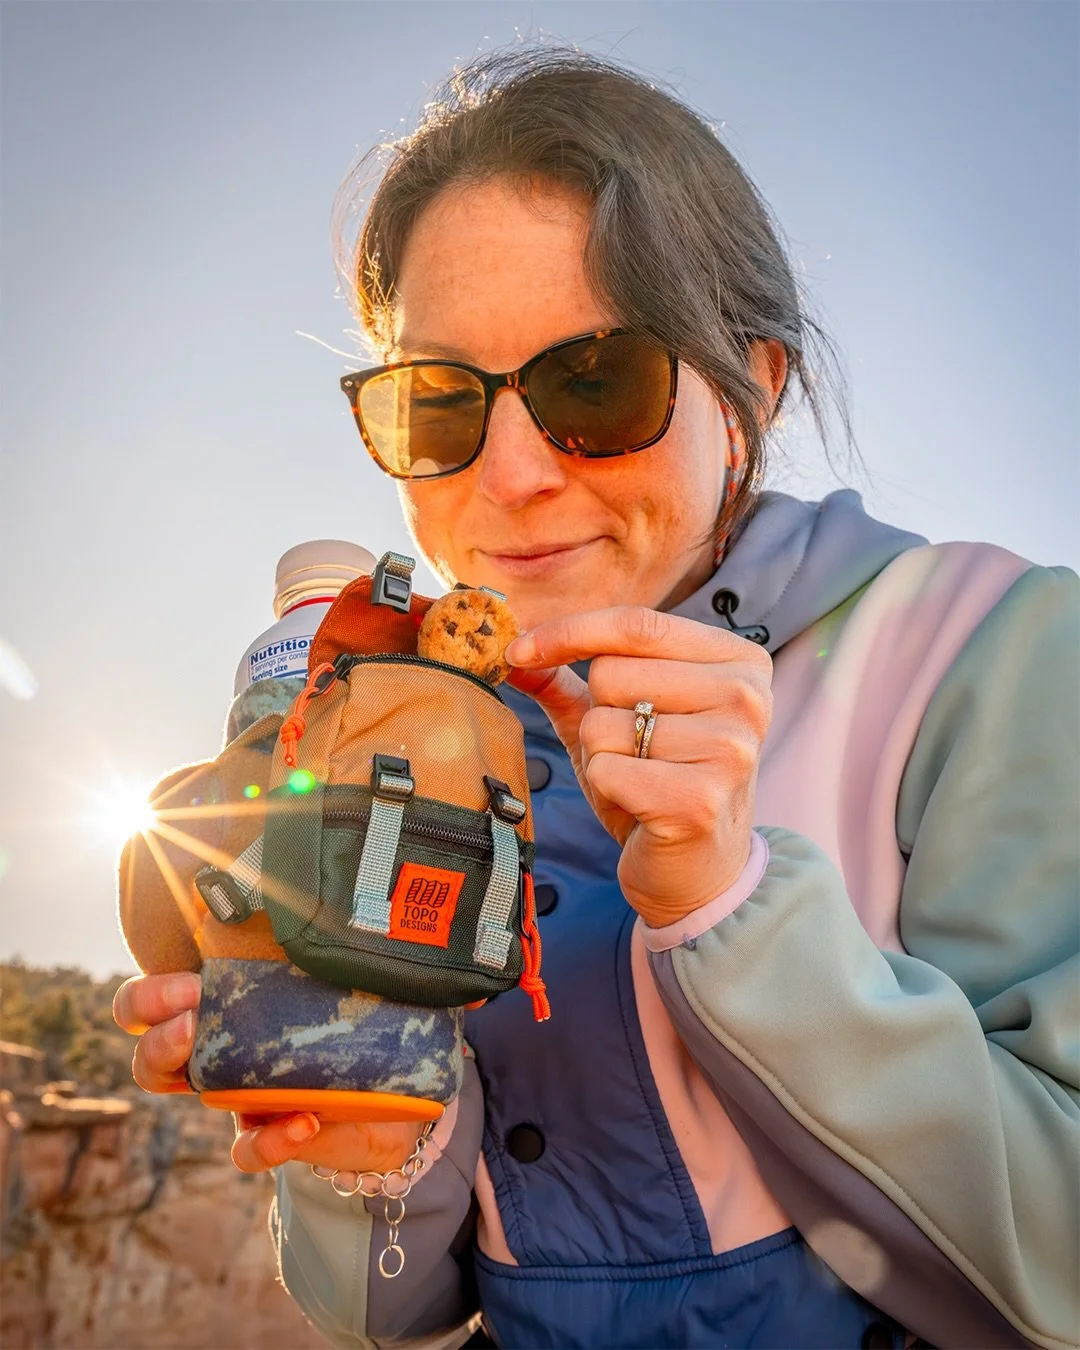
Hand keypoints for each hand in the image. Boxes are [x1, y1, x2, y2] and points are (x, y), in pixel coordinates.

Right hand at [113, 973, 420, 1173]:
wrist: (398, 1092)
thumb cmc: (362, 1019)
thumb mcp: (351, 976)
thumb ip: (352, 943)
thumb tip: (380, 904)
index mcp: (231, 1002)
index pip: (159, 996)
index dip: (152, 994)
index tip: (189, 978)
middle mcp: (221, 1048)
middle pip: (151, 1046)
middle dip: (154, 1027)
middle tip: (189, 1012)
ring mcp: (239, 1095)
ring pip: (179, 1093)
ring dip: (179, 1071)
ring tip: (205, 1059)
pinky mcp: (272, 1135)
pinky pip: (248, 1148)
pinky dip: (270, 1139)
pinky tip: (304, 1121)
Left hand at [505, 607, 771, 927]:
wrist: (701, 873)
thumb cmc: (660, 783)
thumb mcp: (620, 719)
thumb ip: (569, 679)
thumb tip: (510, 647)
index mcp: (739, 661)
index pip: (637, 623)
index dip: (568, 632)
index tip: (519, 650)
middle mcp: (745, 697)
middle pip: (612, 673)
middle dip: (600, 715)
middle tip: (637, 753)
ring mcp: (728, 748)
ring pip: (602, 723)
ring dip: (601, 758)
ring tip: (641, 781)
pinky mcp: (698, 799)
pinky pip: (603, 769)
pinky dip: (604, 790)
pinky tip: (640, 808)